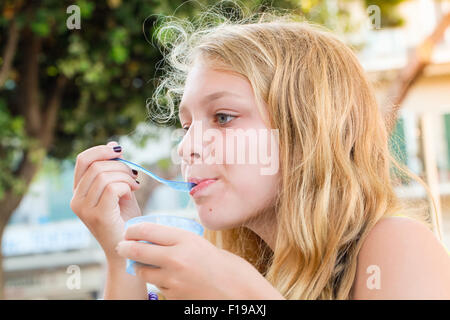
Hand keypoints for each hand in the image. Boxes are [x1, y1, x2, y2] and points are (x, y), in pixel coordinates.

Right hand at [70, 141, 141, 259]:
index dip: (101, 150)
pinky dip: (126, 185)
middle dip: (119, 165)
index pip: (82, 160)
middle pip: (96, 165)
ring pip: (104, 175)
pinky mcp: (98, 216)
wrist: (128, 246)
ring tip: (135, 185)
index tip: (119, 151)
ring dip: (125, 175)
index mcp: (78, 192)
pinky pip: (112, 188)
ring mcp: (85, 209)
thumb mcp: (119, 188)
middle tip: (133, 176)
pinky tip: (133, 191)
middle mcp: (76, 200)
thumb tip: (113, 145)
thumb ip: (114, 170)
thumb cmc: (125, 218)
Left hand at [115, 222, 284, 299]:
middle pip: (138, 251)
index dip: (133, 230)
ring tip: (145, 264)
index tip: (129, 231)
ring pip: (144, 272)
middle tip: (123, 246)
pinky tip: (166, 278)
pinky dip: (158, 282)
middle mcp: (176, 258)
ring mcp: (173, 280)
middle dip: (126, 248)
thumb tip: (155, 237)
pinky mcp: (173, 296)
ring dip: (141, 267)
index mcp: (185, 239)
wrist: (238, 291)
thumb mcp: (200, 244)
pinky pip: (157, 287)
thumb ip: (179, 240)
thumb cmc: (223, 264)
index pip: (148, 230)